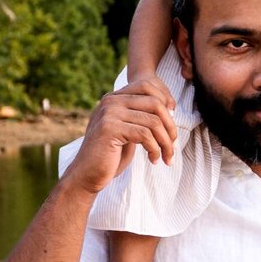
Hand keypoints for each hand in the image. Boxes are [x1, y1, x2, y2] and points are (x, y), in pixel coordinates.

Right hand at [64, 81, 177, 195]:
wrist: (87, 175)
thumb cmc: (111, 156)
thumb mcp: (128, 131)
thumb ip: (142, 117)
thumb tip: (171, 107)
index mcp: (114, 98)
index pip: (148, 86)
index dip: (166, 104)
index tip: (171, 127)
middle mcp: (110, 101)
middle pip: (155, 103)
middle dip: (170, 126)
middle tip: (173, 145)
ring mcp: (109, 113)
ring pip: (154, 121)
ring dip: (166, 142)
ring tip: (167, 157)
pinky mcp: (110, 129)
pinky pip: (145, 135)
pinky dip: (155, 149)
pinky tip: (154, 160)